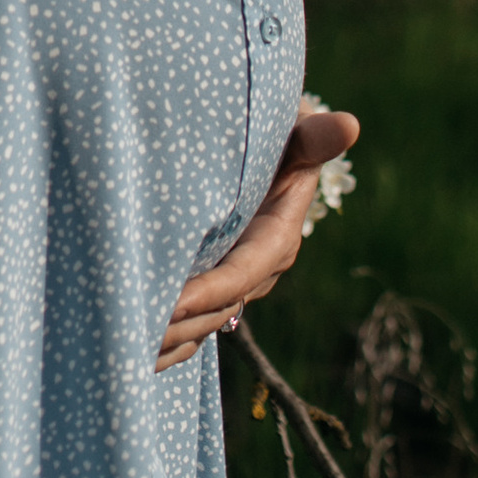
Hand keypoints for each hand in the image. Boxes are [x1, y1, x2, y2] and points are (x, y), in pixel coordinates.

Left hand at [156, 110, 360, 369]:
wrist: (276, 157)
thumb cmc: (282, 139)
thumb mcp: (297, 136)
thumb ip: (314, 137)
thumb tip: (349, 124)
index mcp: (276, 239)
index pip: (240, 274)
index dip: (209, 292)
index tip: (171, 304)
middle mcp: (258, 271)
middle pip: (216, 309)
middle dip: (177, 324)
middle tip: (132, 331)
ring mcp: (236, 285)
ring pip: (202, 324)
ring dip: (168, 340)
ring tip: (128, 348)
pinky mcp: (216, 287)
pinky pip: (194, 325)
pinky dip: (169, 342)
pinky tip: (136, 353)